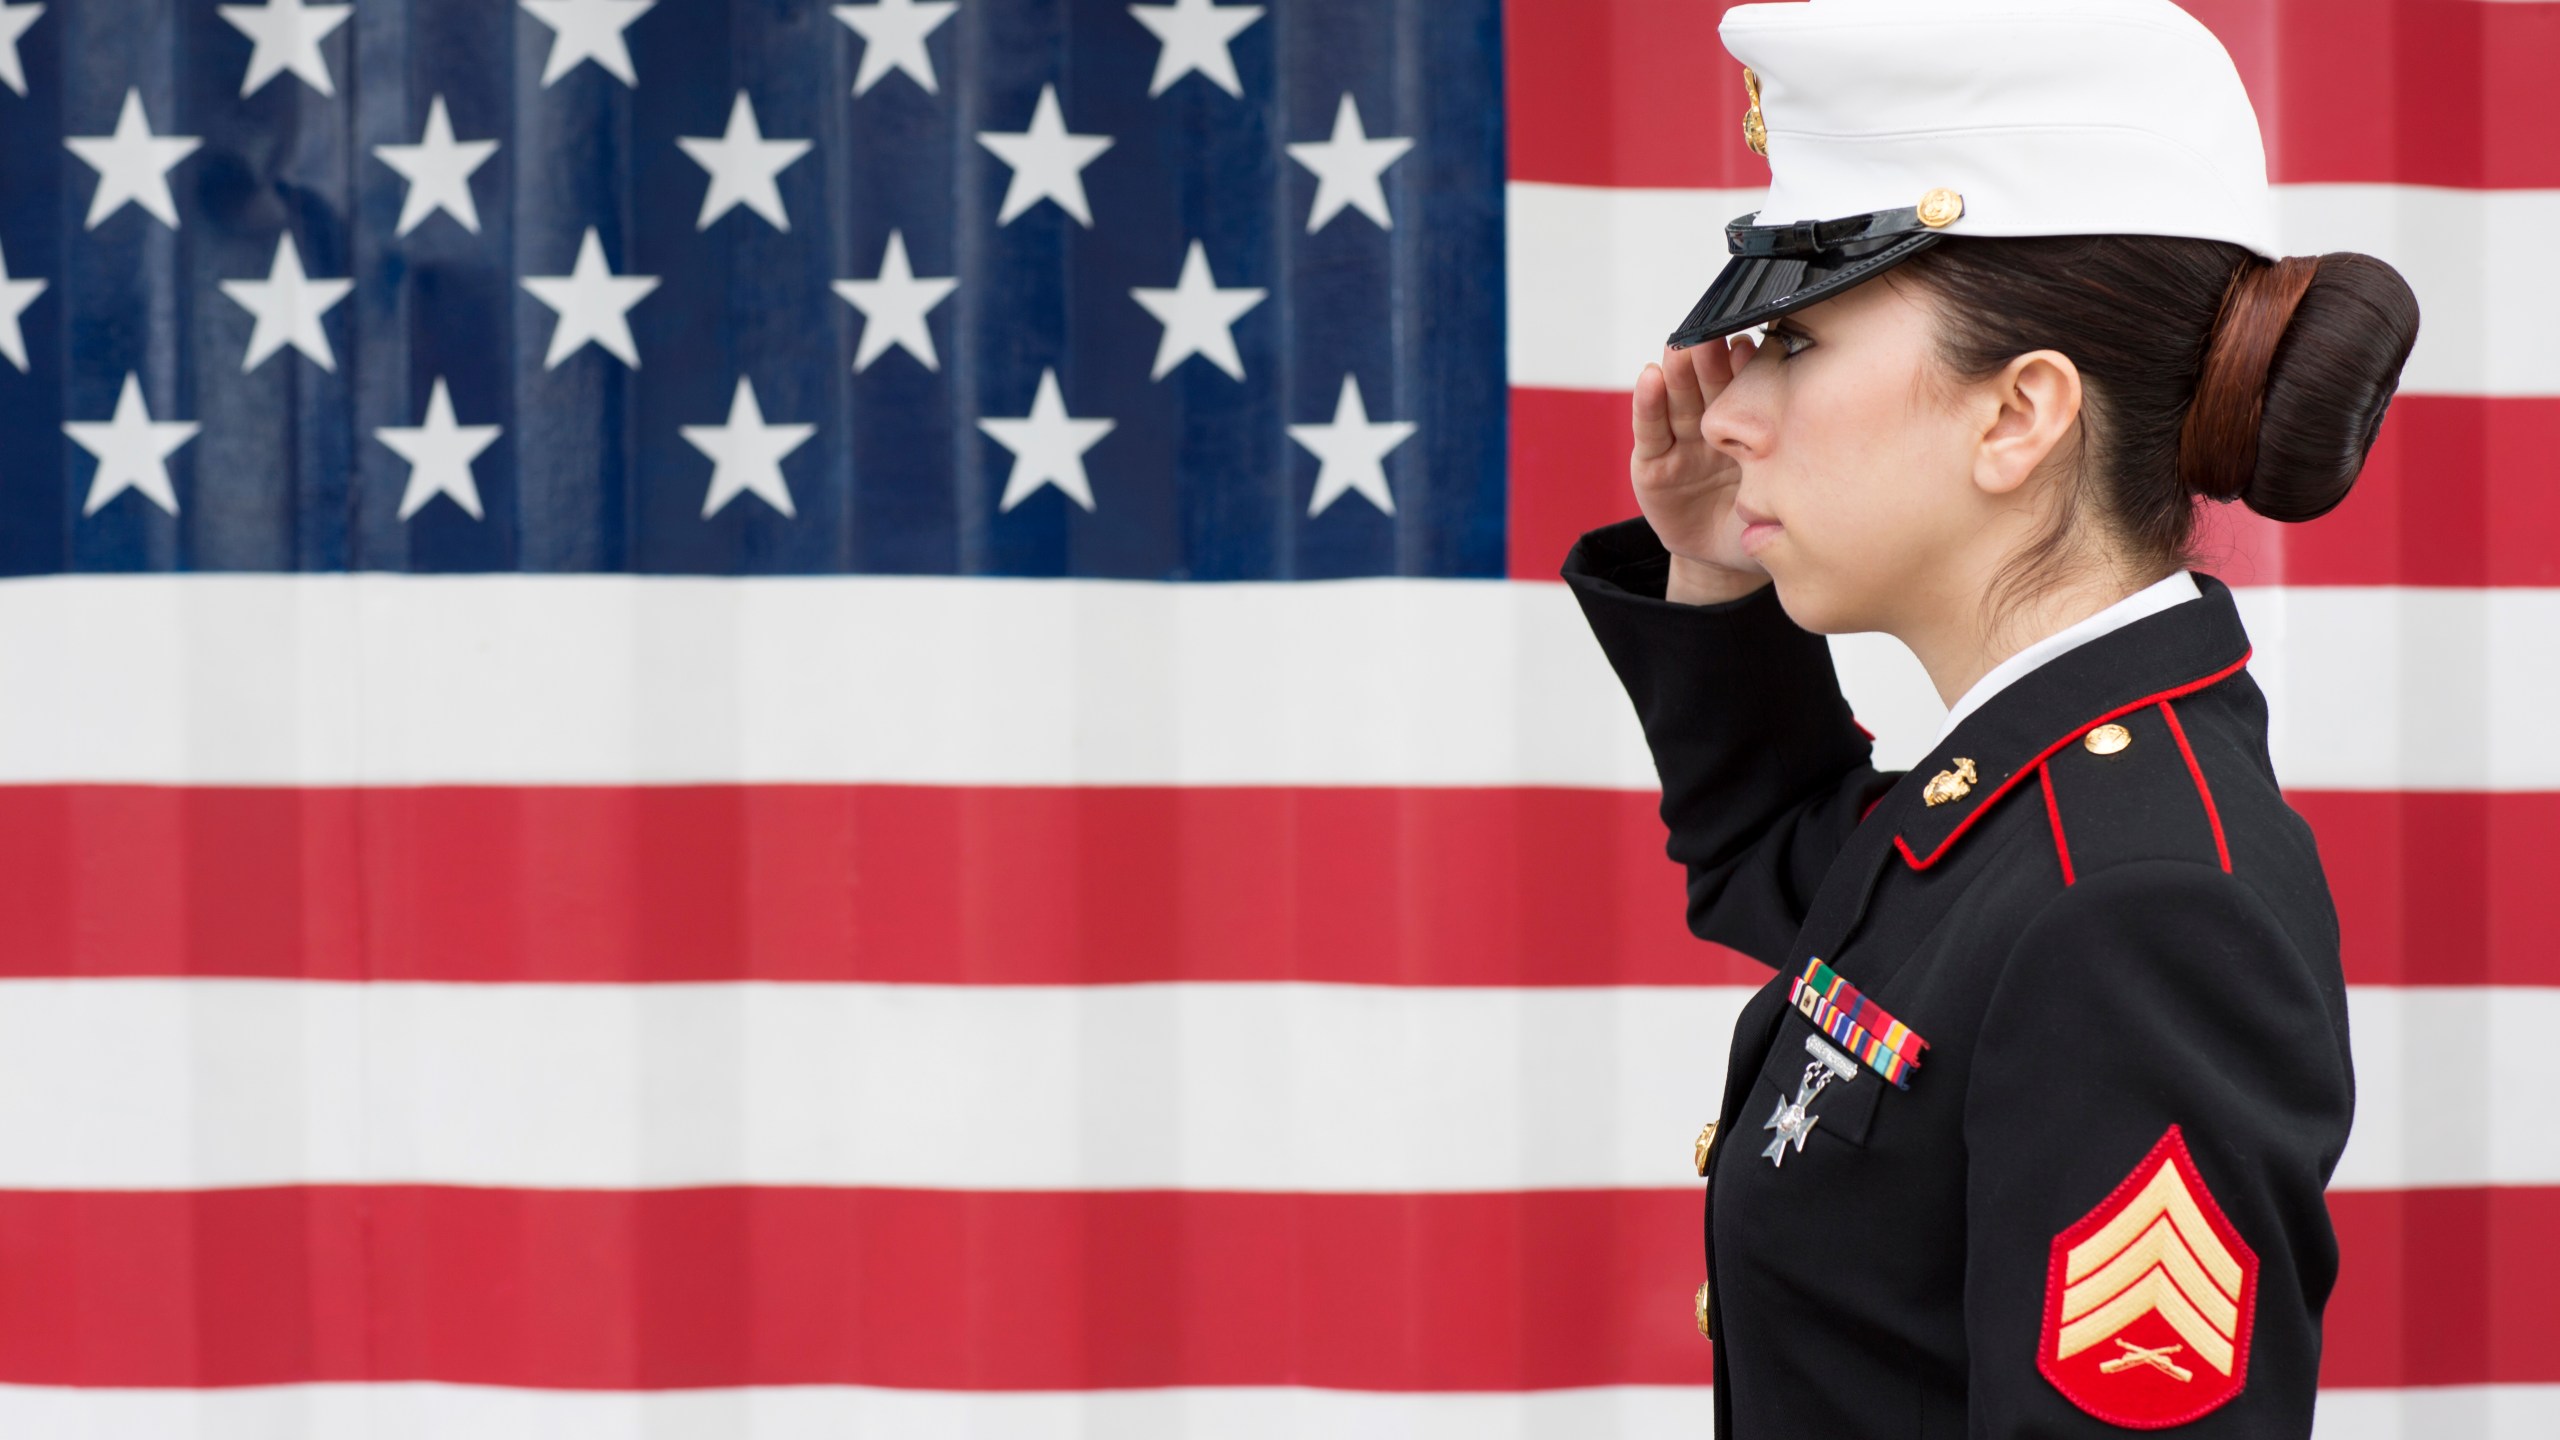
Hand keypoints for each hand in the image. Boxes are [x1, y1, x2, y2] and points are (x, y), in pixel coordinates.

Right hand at [1631, 338, 1770, 602]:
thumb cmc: (1765, 521)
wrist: (1728, 563)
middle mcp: (1714, 427)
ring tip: (1680, 348)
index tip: (1754, 345)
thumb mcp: (1785, 489)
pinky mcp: (1652, 465)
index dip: (1747, 366)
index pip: (1746, 388)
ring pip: (1679, 399)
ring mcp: (1682, 442)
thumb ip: (1794, 457)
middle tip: (1714, 334)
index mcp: (1751, 427)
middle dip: (1710, 358)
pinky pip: (1650, 432)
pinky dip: (1648, 404)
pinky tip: (1650, 378)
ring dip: (1678, 371)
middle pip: (1710, 385)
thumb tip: (1842, 427)